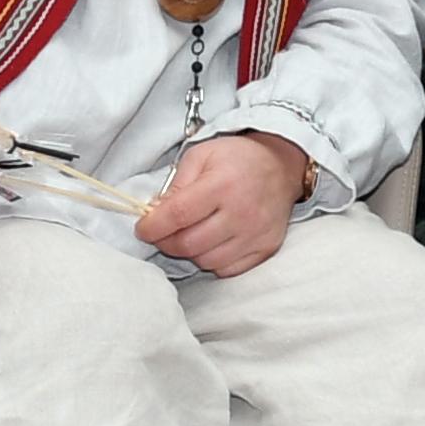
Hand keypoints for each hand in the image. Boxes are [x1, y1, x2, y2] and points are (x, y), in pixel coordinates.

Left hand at [138, 132, 307, 277]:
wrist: (282, 166)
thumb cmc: (237, 158)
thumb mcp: (201, 155)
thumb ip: (176, 183)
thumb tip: (156, 213)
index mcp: (222, 184)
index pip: (178, 215)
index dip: (153, 227)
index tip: (142, 229)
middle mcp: (242, 212)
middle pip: (189, 244)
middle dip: (166, 242)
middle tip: (162, 233)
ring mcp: (256, 234)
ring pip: (206, 261)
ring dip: (190, 252)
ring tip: (189, 235)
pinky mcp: (266, 249)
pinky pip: (228, 269)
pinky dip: (212, 261)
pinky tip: (211, 243)